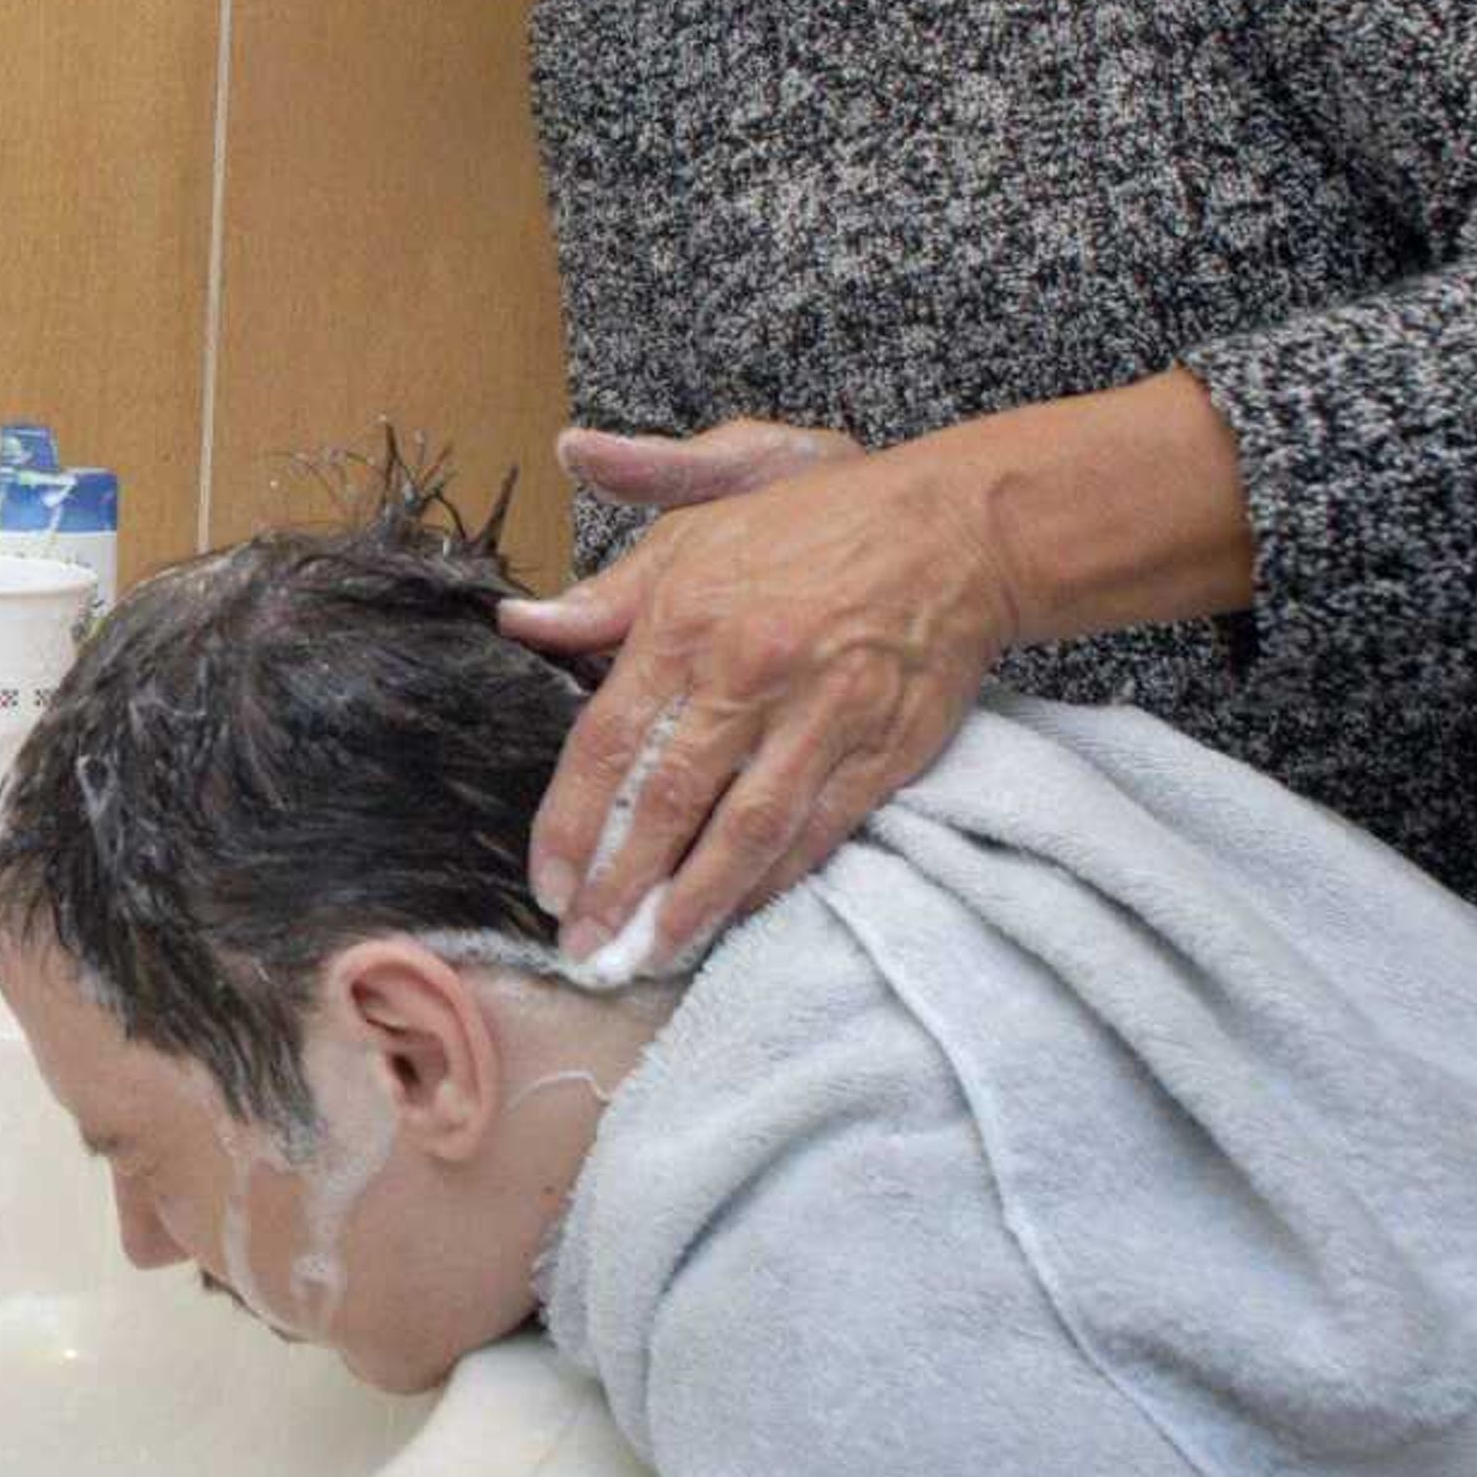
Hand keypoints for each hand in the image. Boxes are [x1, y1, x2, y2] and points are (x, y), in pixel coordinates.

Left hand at [497, 436, 1019, 970]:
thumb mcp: (696, 526)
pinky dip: (772, 883)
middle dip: (620, 885)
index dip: (572, 821)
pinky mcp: (882, 751)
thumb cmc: (817, 522)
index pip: (608, 740)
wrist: (957, 530)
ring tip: (650, 955)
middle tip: (586, 948)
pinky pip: (816, 833)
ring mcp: (820, 717)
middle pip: (668, 800)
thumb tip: (520, 622)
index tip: (548, 882)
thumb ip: (607, 592)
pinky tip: (734, 917)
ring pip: (743, 832)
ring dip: (693, 904)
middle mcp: (747, 674)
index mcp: (687, 620)